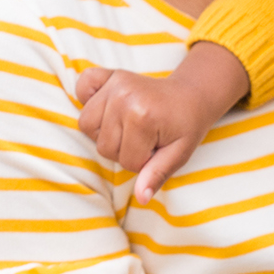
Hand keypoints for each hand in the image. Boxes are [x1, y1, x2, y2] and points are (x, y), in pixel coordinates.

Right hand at [74, 42, 247, 202]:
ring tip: (127, 126)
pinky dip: (88, 98)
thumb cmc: (185, 126)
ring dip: (105, 131)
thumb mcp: (179, 154)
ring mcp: (115, 83)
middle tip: (145, 138)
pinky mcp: (109, 75)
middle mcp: (124, 97)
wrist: (191, 96)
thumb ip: (157, 175)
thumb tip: (141, 198)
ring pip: (87, 125)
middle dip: (124, 150)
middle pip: (104, 146)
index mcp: (143, 117)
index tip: (156, 149)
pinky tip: (109, 106)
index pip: (126, 161)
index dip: (142, 162)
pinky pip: (82, 87)